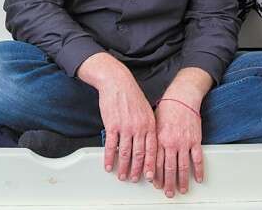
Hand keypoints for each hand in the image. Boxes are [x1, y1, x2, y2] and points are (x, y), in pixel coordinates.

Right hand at [78, 53, 157, 182]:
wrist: (117, 81)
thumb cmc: (131, 95)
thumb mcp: (146, 110)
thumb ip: (148, 126)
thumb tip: (149, 142)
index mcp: (149, 124)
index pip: (153, 150)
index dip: (151, 165)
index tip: (150, 176)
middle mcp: (139, 127)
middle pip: (139, 154)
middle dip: (137, 170)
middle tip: (134, 179)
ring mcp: (125, 127)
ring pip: (125, 153)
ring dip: (123, 167)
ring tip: (122, 176)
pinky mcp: (112, 125)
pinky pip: (110, 146)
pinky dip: (109, 158)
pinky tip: (108, 165)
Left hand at [153, 97, 203, 197]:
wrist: (181, 98)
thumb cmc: (166, 109)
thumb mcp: (152, 124)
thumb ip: (150, 140)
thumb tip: (142, 153)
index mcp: (158, 139)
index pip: (154, 162)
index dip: (154, 175)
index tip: (153, 184)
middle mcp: (170, 143)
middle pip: (168, 168)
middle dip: (167, 183)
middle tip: (167, 193)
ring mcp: (184, 143)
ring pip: (183, 166)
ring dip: (182, 181)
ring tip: (181, 190)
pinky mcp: (195, 140)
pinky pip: (198, 159)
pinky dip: (198, 170)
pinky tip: (198, 178)